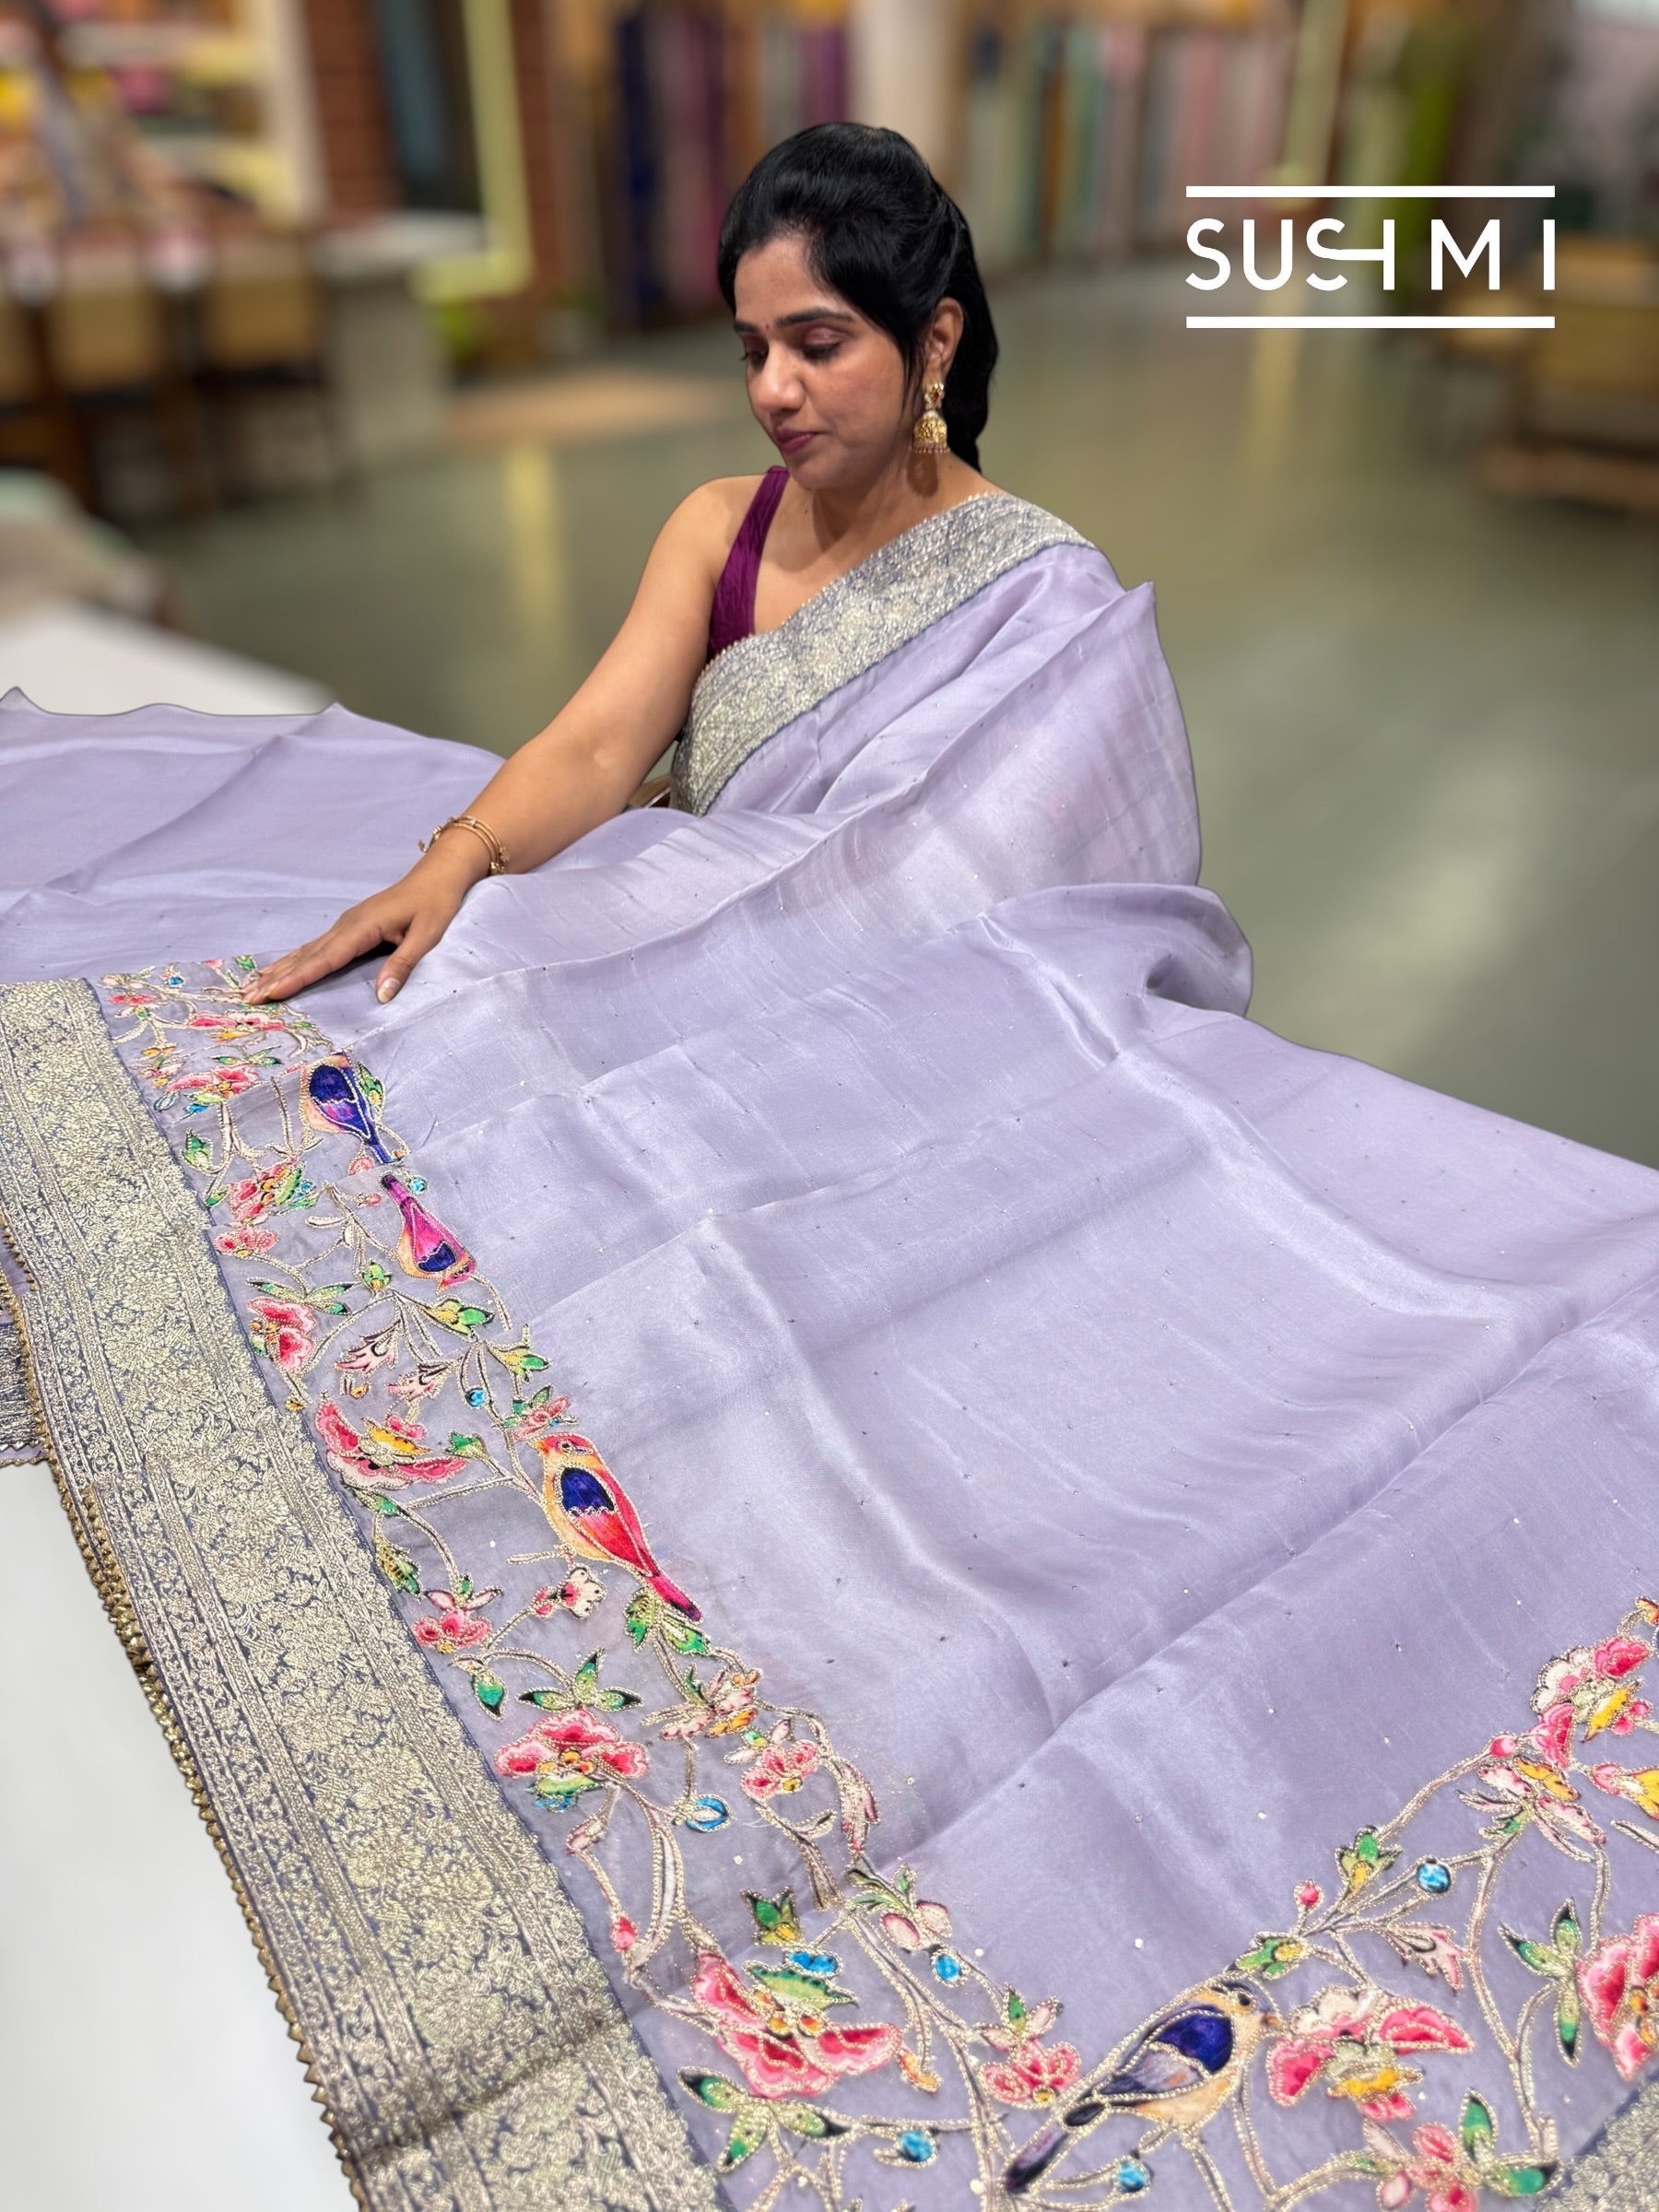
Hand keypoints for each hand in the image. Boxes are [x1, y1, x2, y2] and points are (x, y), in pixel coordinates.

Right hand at [245, 844, 484, 1005]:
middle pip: (306, 955)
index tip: (273, 992)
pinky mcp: (348, 927)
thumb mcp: (427, 936)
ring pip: (305, 951)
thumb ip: (402, 965)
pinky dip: (294, 961)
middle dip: (277, 977)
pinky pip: (314, 947)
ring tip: (252, 987)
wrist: (436, 876)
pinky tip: (279, 970)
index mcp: (362, 927)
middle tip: (248, 998)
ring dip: (279, 970)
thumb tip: (382, 996)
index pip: (325, 958)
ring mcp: (344, 924)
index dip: (299, 977)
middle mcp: (346, 924)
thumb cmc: (435, 905)